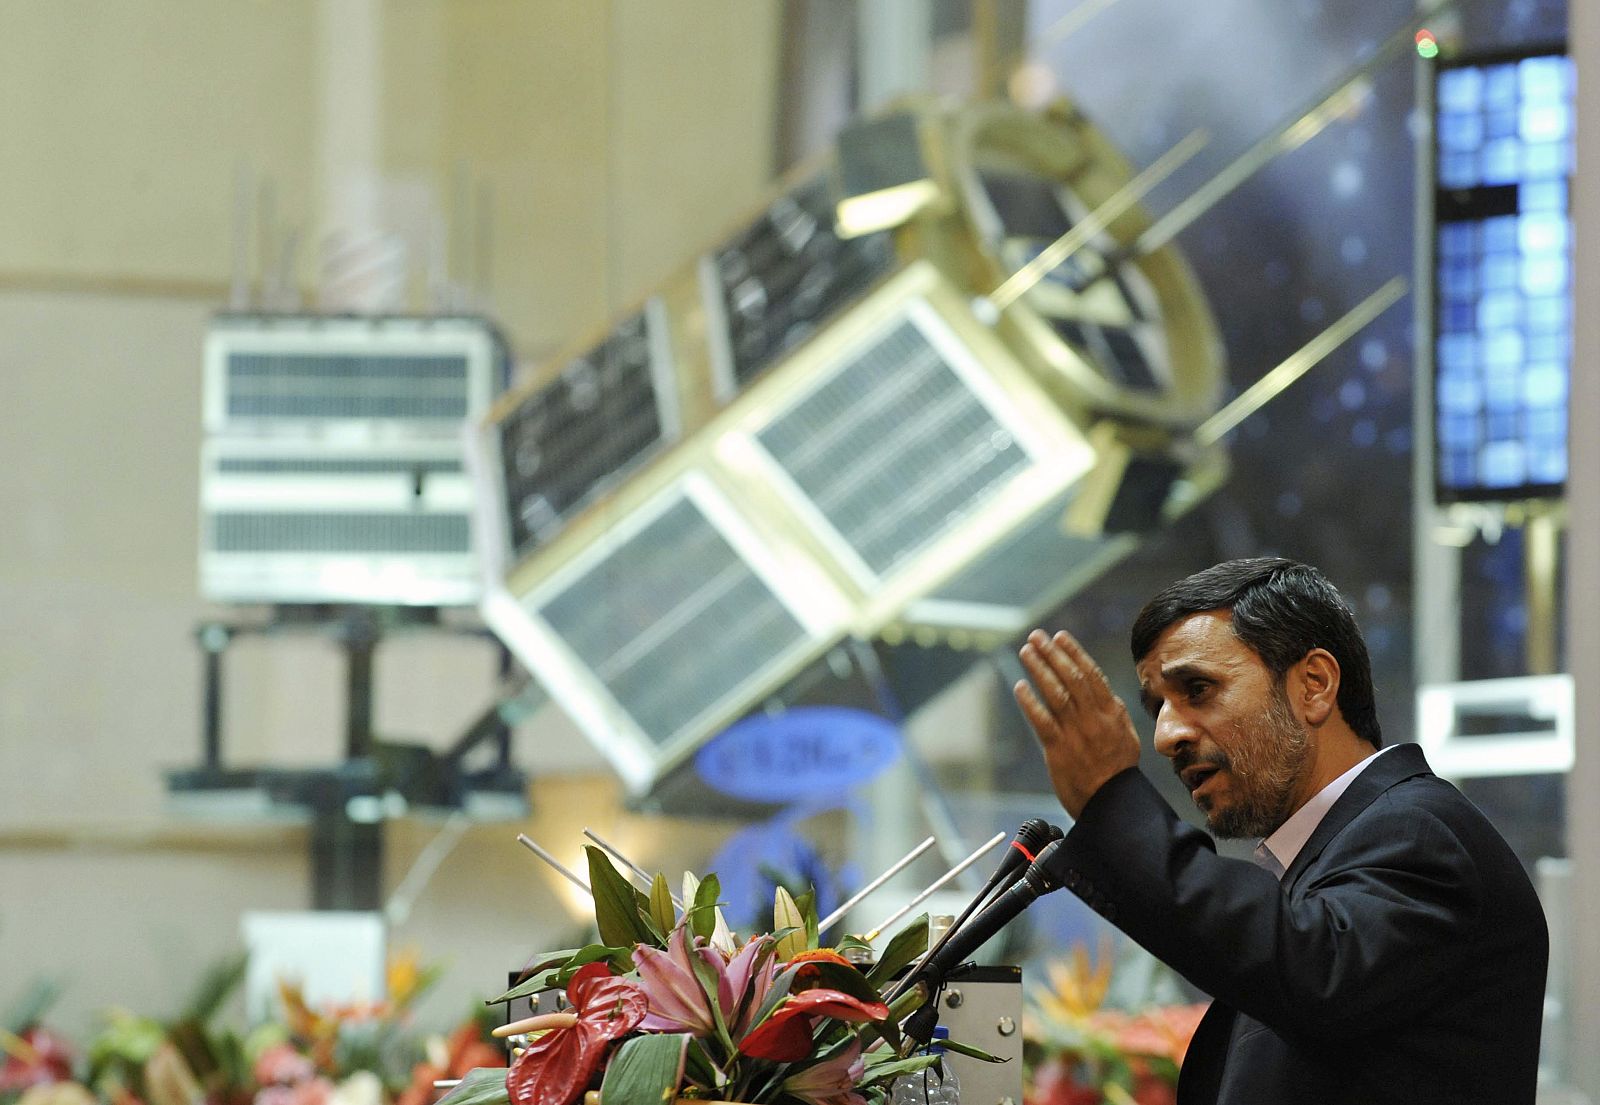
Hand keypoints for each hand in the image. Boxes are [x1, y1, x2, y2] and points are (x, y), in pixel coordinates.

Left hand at [1013, 628, 1140, 818]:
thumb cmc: (1117, 771)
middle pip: (1071, 678)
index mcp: (1112, 713)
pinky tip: (1019, 686)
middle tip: (1036, 636)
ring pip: (1056, 694)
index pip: (1091, 675)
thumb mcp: (1126, 736)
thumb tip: (1104, 692)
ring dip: (1039, 670)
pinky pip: (1042, 721)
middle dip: (1052, 654)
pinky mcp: (1059, 750)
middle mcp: (1094, 719)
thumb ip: (1115, 712)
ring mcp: (1076, 734)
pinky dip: (1029, 702)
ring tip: (1026, 652)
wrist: (1112, 804)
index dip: (1074, 653)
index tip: (1060, 636)